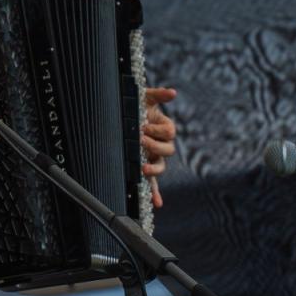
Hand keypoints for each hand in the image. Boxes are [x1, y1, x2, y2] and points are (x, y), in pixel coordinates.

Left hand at [142, 87, 177, 207]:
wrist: (122, 114)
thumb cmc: (135, 104)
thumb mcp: (144, 96)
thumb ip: (158, 94)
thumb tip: (173, 92)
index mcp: (163, 127)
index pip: (169, 132)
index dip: (158, 131)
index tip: (144, 127)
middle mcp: (160, 143)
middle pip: (168, 150)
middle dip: (154, 146)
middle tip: (140, 141)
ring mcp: (153, 156)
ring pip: (161, 166)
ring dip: (154, 170)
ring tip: (143, 169)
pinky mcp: (145, 166)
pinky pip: (153, 182)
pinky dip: (155, 192)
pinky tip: (157, 203)